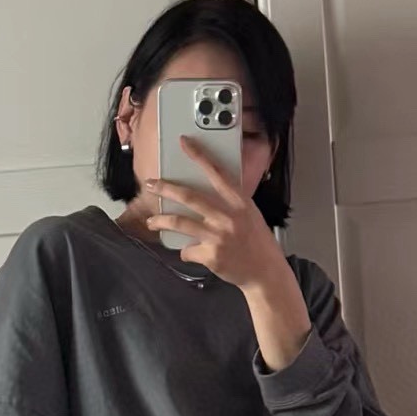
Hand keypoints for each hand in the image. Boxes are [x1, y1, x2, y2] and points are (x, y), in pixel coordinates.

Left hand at [142, 137, 290, 293]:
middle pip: (190, 197)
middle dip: (166, 188)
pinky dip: (186, 252)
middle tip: (150, 184)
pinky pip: (188, 250)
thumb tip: (204, 194)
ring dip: (162, 221)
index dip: (200, 156)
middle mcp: (228, 217)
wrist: (265, 273)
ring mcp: (218, 236)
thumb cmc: (257, 241)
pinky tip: (191, 253)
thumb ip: (230, 203)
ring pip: (181, 223)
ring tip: (151, 222)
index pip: (217, 173)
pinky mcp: (211, 256)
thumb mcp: (250, 214)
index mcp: (239, 202)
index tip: (184, 142)